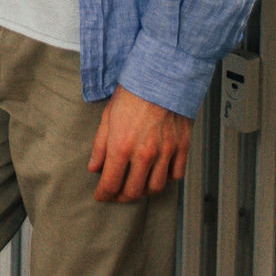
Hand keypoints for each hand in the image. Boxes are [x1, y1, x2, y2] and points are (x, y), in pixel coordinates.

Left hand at [88, 87, 190, 202]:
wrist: (160, 78)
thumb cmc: (132, 94)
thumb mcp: (107, 117)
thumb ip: (100, 146)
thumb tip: (94, 167)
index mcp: (121, 147)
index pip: (110, 183)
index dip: (104, 194)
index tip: (101, 196)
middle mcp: (144, 154)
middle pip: (133, 191)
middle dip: (121, 197)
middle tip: (117, 195)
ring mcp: (165, 153)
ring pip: (155, 187)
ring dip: (144, 191)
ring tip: (137, 186)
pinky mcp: (182, 148)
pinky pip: (175, 175)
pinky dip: (166, 179)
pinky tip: (158, 174)